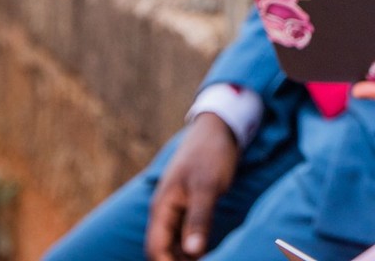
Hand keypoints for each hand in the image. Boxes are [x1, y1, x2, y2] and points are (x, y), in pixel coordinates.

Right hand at [145, 113, 238, 260]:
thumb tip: (192, 252)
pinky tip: (209, 251)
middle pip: (164, 249)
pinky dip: (194, 245)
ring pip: (175, 243)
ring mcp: (177, 208)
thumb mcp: (206, 187)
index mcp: (162, 207)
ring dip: (186, 255)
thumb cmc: (210, 154)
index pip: (155, 248)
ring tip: (210, 259)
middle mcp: (165, 211)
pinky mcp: (190, 205)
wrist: (219, 127)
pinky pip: (186, 233)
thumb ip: (199, 219)